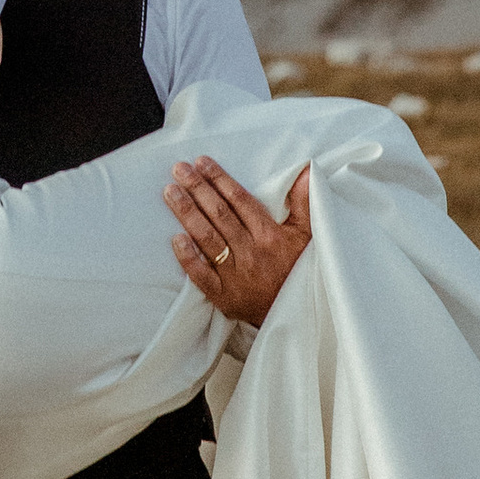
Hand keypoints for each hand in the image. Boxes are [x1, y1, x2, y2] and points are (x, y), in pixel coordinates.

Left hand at [165, 158, 310, 321]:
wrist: (297, 317)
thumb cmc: (300, 272)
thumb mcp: (309, 237)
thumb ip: (304, 203)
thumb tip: (305, 172)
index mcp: (270, 236)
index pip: (240, 200)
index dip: (220, 179)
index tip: (202, 162)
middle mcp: (251, 252)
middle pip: (219, 214)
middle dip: (197, 189)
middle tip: (179, 169)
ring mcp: (235, 275)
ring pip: (207, 239)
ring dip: (187, 213)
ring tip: (170, 192)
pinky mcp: (224, 296)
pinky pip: (202, 276)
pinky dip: (188, 258)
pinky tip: (175, 238)